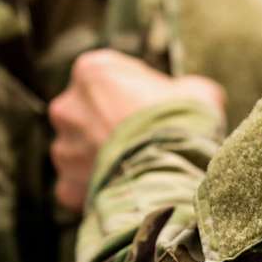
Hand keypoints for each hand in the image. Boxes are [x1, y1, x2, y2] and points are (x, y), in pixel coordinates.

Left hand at [48, 50, 224, 210]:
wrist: (172, 174)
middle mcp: (67, 107)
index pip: (108, 76)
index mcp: (92, 72)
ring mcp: (63, 149)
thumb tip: (188, 95)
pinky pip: (80, 186)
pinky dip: (97, 189)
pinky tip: (124, 189)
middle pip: (87, 113)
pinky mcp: (67, 185)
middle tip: (144, 139)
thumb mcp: (198, 91)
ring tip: (136, 168)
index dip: (133, 91)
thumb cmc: (184, 124)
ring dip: (101, 158)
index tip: (153, 106)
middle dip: (109, 125)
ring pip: (80, 152)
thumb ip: (181, 89)